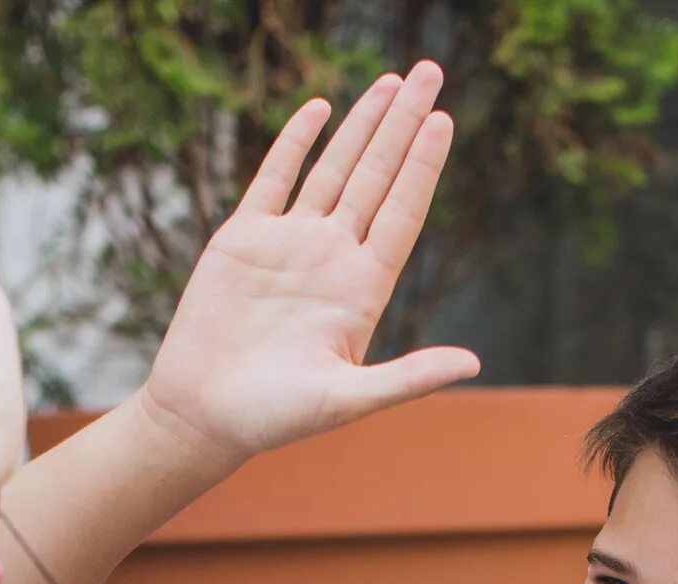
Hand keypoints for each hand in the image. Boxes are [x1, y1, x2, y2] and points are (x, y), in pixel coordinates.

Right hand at [130, 60, 479, 466]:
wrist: (203, 415)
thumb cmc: (275, 418)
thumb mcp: (347, 400)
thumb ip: (409, 378)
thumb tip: (475, 363)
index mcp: (362, 289)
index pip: (402, 212)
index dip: (423, 166)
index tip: (444, 120)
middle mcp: (332, 257)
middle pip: (377, 176)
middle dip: (404, 123)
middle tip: (431, 71)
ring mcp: (289, 243)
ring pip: (334, 168)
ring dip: (363, 124)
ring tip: (391, 81)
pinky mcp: (244, 238)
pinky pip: (274, 178)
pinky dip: (295, 142)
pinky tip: (321, 108)